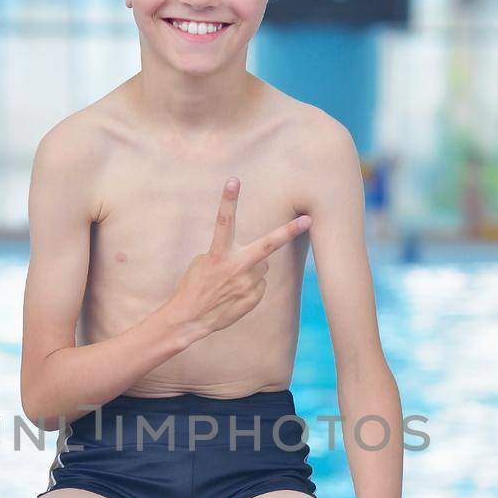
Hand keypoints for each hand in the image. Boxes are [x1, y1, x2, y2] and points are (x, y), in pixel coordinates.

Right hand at [167, 177, 310, 338]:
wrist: (190, 318)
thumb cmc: (195, 285)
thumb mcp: (205, 262)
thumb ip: (229, 254)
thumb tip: (256, 259)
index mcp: (218, 253)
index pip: (224, 221)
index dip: (229, 200)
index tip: (234, 180)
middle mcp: (236, 266)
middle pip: (268, 245)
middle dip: (289, 232)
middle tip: (308, 220)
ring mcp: (247, 283)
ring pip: (261, 266)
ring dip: (251, 269)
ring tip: (231, 281)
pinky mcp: (253, 297)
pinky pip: (259, 283)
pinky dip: (250, 286)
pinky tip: (234, 293)